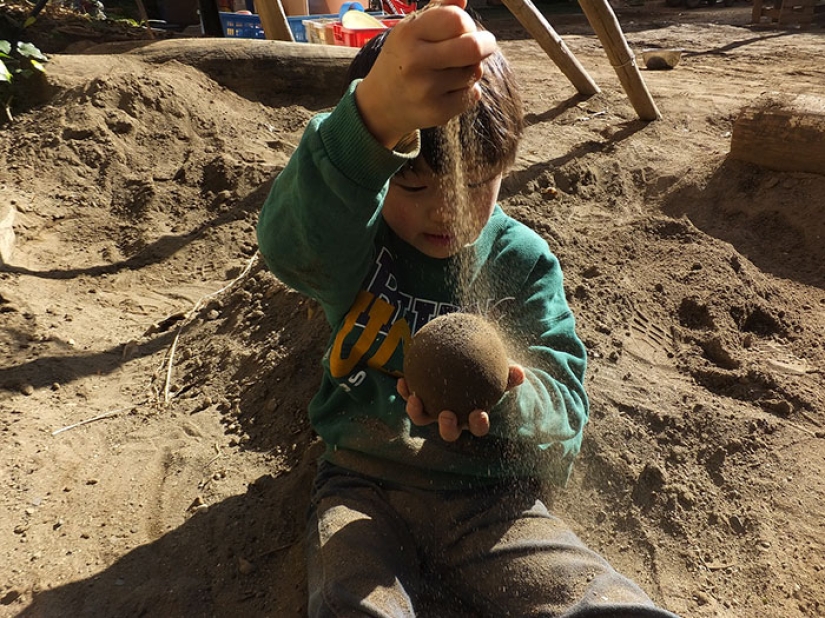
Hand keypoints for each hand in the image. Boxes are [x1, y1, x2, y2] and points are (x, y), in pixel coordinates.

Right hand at [354, 0, 497, 148]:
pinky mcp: (437, 112)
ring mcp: (426, 89)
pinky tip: (450, 90)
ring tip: (454, 71)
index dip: (467, 23)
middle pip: (473, 47)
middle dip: (487, 44)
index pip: (457, 19)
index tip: (465, 29)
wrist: (380, 105)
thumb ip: (439, 10)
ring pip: (475, 71)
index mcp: (409, 34)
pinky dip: (468, 90)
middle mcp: (415, 61)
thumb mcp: (411, 30)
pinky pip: (473, 94)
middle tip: (486, 44)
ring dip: (472, 69)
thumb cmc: (402, 59)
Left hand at [397, 364, 524, 441]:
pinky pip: (410, 398)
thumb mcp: (499, 372)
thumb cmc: (485, 375)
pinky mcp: (418, 402)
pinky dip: (404, 391)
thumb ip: (508, 374)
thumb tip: (520, 372)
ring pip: (423, 418)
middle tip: (446, 414)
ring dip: (417, 412)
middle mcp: (452, 419)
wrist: (464, 367)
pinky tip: (402, 380)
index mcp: (472, 417)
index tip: (479, 414)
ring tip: (414, 398)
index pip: (478, 426)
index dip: (479, 424)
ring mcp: (433, 412)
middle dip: (447, 428)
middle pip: (449, 432)